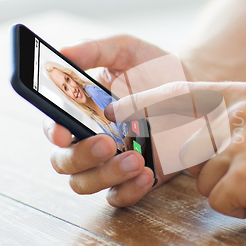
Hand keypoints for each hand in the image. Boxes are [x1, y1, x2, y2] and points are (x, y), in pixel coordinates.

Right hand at [43, 35, 179, 206]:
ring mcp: (111, 162)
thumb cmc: (153, 69)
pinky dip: (129, 190)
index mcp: (80, 110)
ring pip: (87, 183)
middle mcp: (89, 139)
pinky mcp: (133, 178)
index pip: (53, 126)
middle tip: (107, 143)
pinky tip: (147, 173)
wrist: (193, 91)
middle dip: (82, 156)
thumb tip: (65, 51)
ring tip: (137, 158)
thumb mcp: (128, 51)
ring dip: (108, 174)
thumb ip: (97, 50)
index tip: (63, 131)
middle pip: (64, 162)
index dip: (52, 131)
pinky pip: (120, 196)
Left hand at [106, 81, 245, 231]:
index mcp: (241, 93)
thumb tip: (182, 136)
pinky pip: (218, 199)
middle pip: (184, 144)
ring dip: (226, 187)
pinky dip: (239, 205)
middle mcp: (237, 110)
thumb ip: (224, 119)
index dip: (145, 103)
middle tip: (244, 168)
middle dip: (200, 166)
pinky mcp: (244, 174)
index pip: (180, 94)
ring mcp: (239, 141)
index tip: (116, 111)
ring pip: (201, 177)